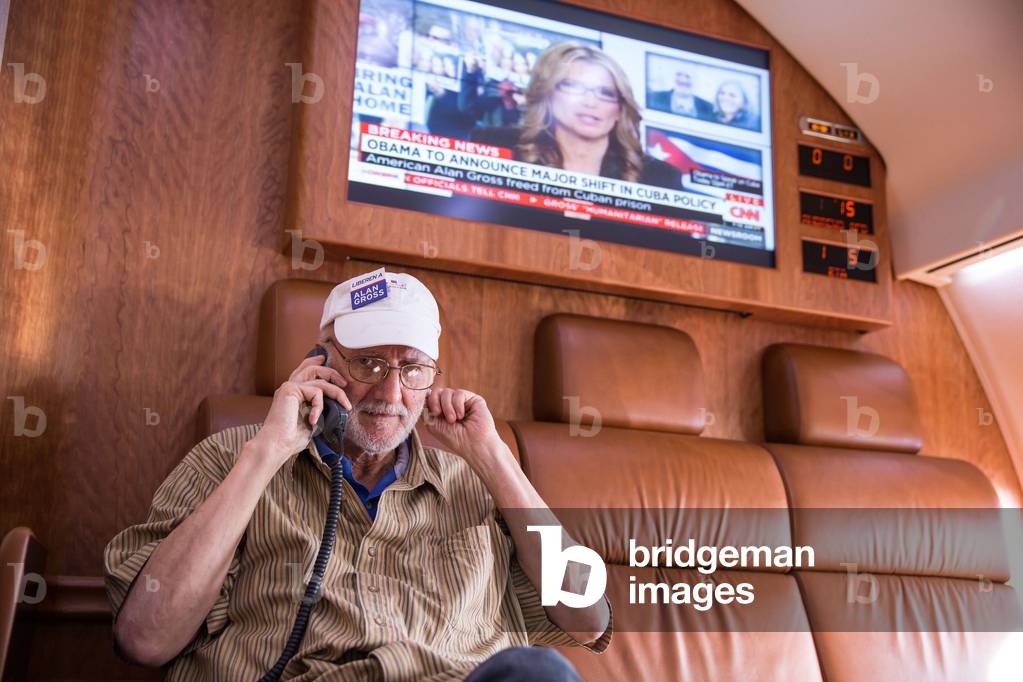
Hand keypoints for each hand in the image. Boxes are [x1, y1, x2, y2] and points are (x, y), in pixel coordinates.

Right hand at [249, 353, 352, 467]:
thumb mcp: (312, 421)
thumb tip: (335, 407)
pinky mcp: (291, 389)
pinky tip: (313, 419)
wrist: (277, 444)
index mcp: (292, 393)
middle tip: (344, 383)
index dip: (314, 362)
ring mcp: (289, 387)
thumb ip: (319, 410)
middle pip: (312, 368)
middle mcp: (289, 387)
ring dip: (336, 391)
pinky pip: (316, 391)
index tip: (324, 359)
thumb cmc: (291, 438)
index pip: (303, 371)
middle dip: (332, 372)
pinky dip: (320, 405)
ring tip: (345, 405)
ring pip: (319, 379)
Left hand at [421, 387, 503, 465]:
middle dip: (434, 402)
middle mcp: (451, 404)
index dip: (427, 400)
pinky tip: (462, 416)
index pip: (430, 397)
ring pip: (446, 392)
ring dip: (447, 407)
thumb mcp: (432, 425)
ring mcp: (462, 401)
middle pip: (436, 392)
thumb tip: (423, 394)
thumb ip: (425, 410)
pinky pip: (459, 393)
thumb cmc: (453, 438)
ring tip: (453, 420)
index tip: (431, 412)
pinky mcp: (472, 398)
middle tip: (438, 414)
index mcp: (441, 410)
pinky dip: (457, 405)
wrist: (472, 444)